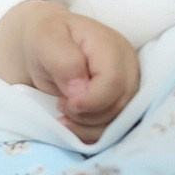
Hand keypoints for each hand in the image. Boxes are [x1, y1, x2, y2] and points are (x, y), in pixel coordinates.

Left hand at [0, 1, 140, 142]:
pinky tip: (72, 123)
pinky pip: (114, 130)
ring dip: (87, 126)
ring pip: (119, 121)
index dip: (90, 100)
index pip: (113, 81)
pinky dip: (91, 133)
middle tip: (61, 105)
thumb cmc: (47, 41)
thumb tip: (80, 91)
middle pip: (120, 105)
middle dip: (86, 114)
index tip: (63, 103)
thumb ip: (63, 61)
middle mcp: (128, 67)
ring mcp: (128, 86)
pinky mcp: (122, 104)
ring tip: (64, 113)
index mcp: (111, 46)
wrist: (47, 47)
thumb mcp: (45, 41)